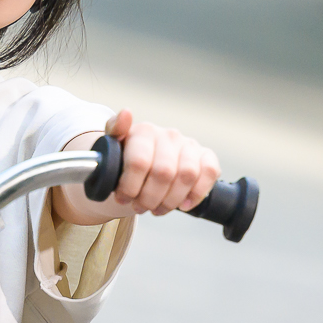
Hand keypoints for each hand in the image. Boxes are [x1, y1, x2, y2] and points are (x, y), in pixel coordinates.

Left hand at [70, 109, 219, 220]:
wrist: (147, 162)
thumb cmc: (128, 157)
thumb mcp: (113, 146)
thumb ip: (114, 129)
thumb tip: (126, 113)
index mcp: (145, 131)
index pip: (139, 161)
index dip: (130, 187)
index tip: (123, 199)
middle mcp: (169, 135)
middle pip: (163, 173)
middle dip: (149, 198)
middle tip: (140, 207)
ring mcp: (189, 145)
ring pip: (187, 175)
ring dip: (170, 200)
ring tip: (157, 208)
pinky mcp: (206, 155)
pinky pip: (209, 173)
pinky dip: (197, 193)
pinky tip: (183, 204)